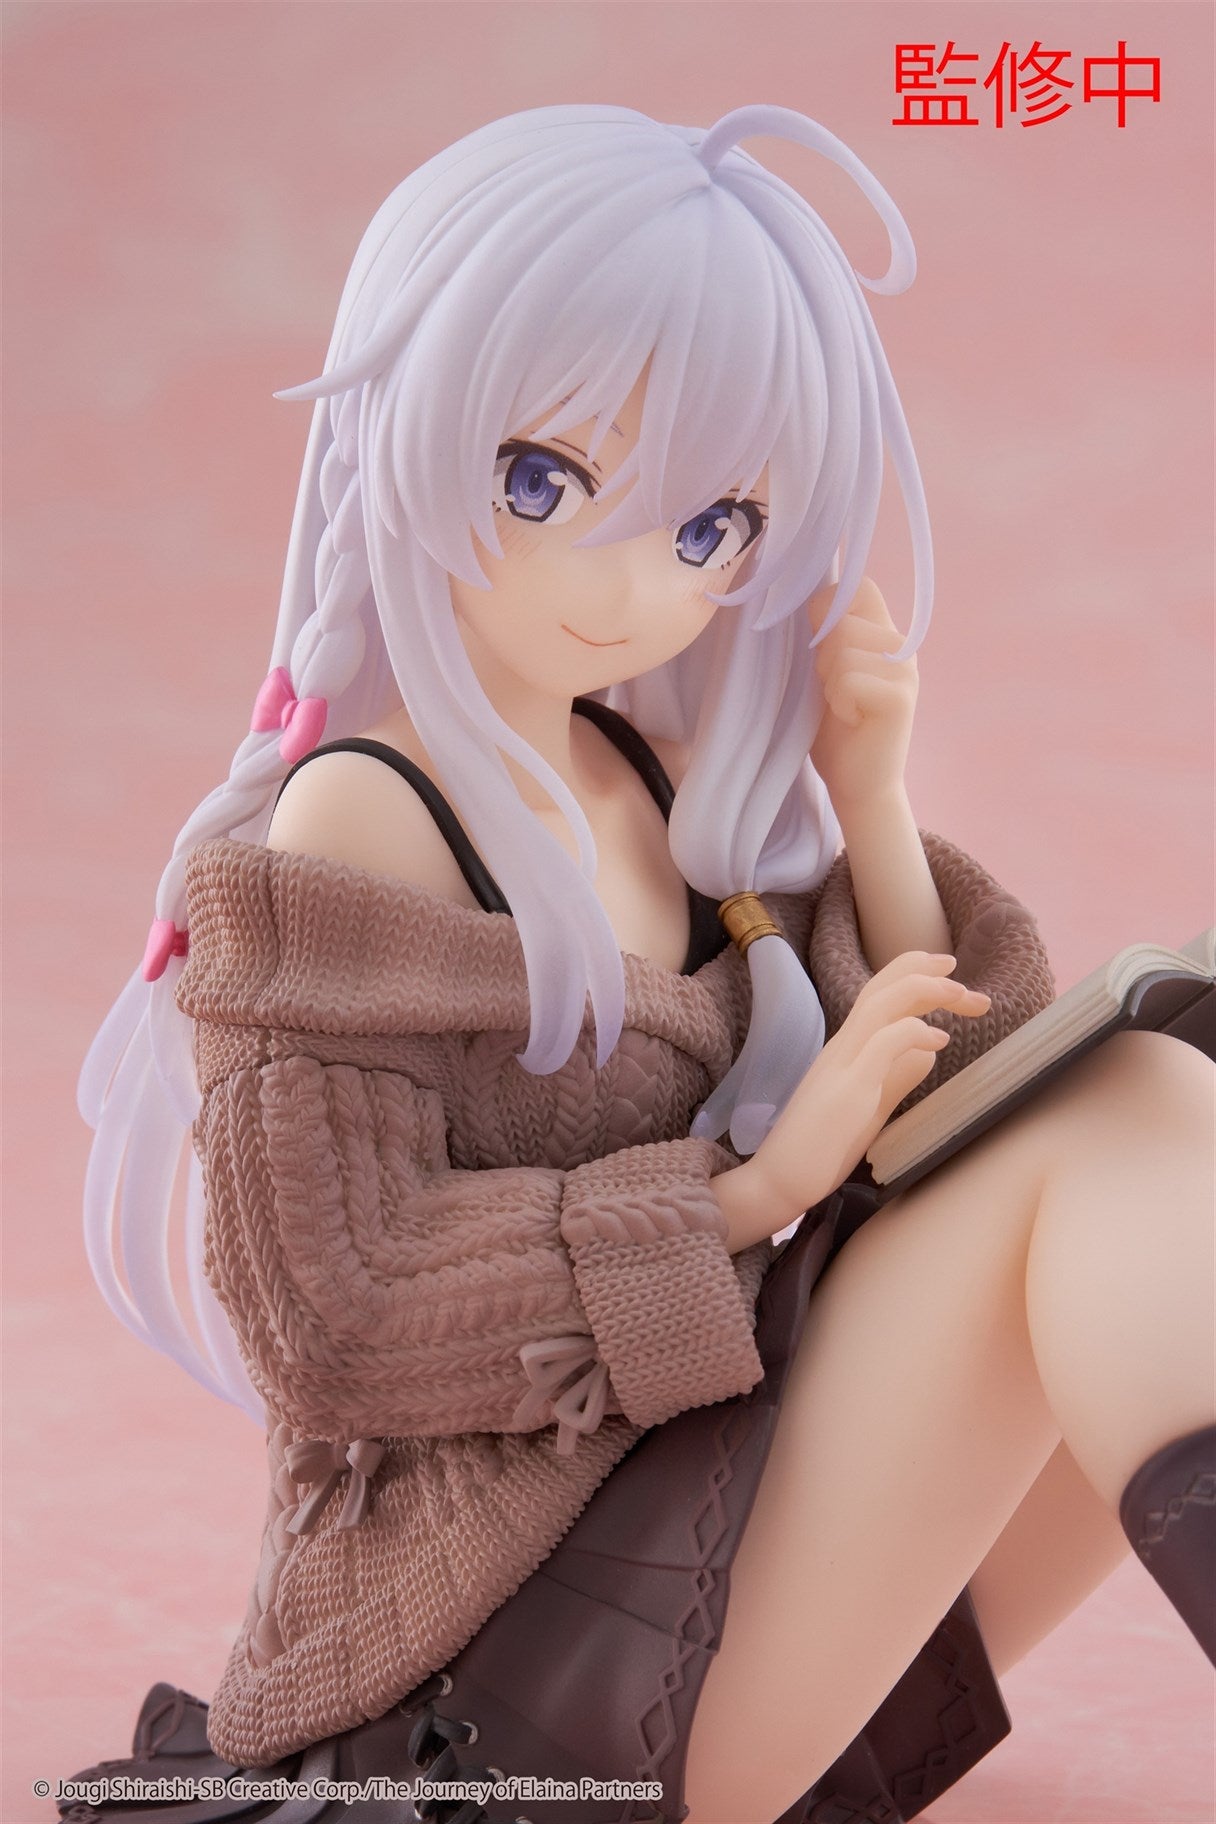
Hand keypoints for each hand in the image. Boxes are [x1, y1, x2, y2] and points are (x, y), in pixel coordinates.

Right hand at [740, 952, 989, 1233]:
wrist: (776, 1182)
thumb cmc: (820, 1149)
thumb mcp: (869, 1105)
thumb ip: (896, 1077)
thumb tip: (928, 1053)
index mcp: (845, 1049)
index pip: (879, 994)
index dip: (914, 975)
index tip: (951, 976)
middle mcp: (841, 1048)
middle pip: (882, 988)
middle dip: (925, 970)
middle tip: (962, 973)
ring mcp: (842, 1066)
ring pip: (881, 1003)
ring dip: (924, 989)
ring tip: (961, 993)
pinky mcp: (847, 1091)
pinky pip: (882, 1045)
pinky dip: (914, 1032)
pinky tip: (940, 1040)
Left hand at [808, 576, 916, 812]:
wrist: (859, 785)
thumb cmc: (836, 730)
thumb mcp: (825, 673)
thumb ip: (825, 637)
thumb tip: (807, 597)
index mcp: (884, 635)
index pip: (860, 586)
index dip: (828, 605)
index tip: (818, 644)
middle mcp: (901, 647)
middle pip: (842, 619)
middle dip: (822, 657)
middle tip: (833, 691)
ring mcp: (906, 671)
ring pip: (842, 649)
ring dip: (829, 683)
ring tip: (843, 706)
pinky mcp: (901, 698)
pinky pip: (849, 679)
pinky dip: (839, 702)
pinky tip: (852, 719)